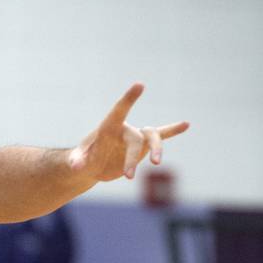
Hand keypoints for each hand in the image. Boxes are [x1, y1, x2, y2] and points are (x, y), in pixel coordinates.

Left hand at [67, 83, 188, 182]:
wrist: (92, 165)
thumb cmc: (83, 159)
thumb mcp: (77, 161)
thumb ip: (76, 162)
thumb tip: (77, 167)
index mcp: (108, 128)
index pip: (119, 110)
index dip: (129, 99)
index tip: (140, 85)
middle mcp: (124, 129)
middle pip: (134, 140)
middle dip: (132, 158)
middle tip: (128, 177)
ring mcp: (135, 137)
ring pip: (152, 137)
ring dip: (156, 150)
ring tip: (156, 164)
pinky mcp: (142, 147)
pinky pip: (161, 135)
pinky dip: (173, 130)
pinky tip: (186, 124)